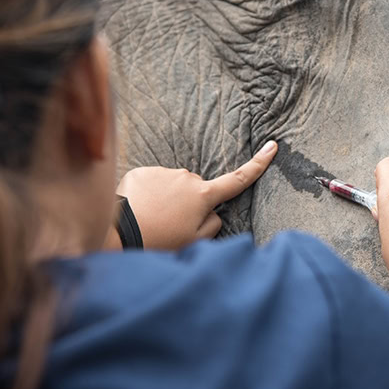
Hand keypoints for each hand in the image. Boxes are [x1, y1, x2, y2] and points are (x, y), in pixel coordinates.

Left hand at [115, 140, 277, 249]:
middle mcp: (187, 178)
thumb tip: (214, 210)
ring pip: (173, 186)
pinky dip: (148, 196)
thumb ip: (213, 223)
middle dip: (189, 203)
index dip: (258, 163)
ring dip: (167, 199)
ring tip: (151, 220)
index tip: (272, 146)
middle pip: (197, 189)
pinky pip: (152, 183)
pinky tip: (138, 210)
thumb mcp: (195, 241)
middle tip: (171, 225)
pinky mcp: (142, 172)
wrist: (116, 236)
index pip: (238, 178)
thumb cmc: (159, 242)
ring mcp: (163, 173)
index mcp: (204, 196)